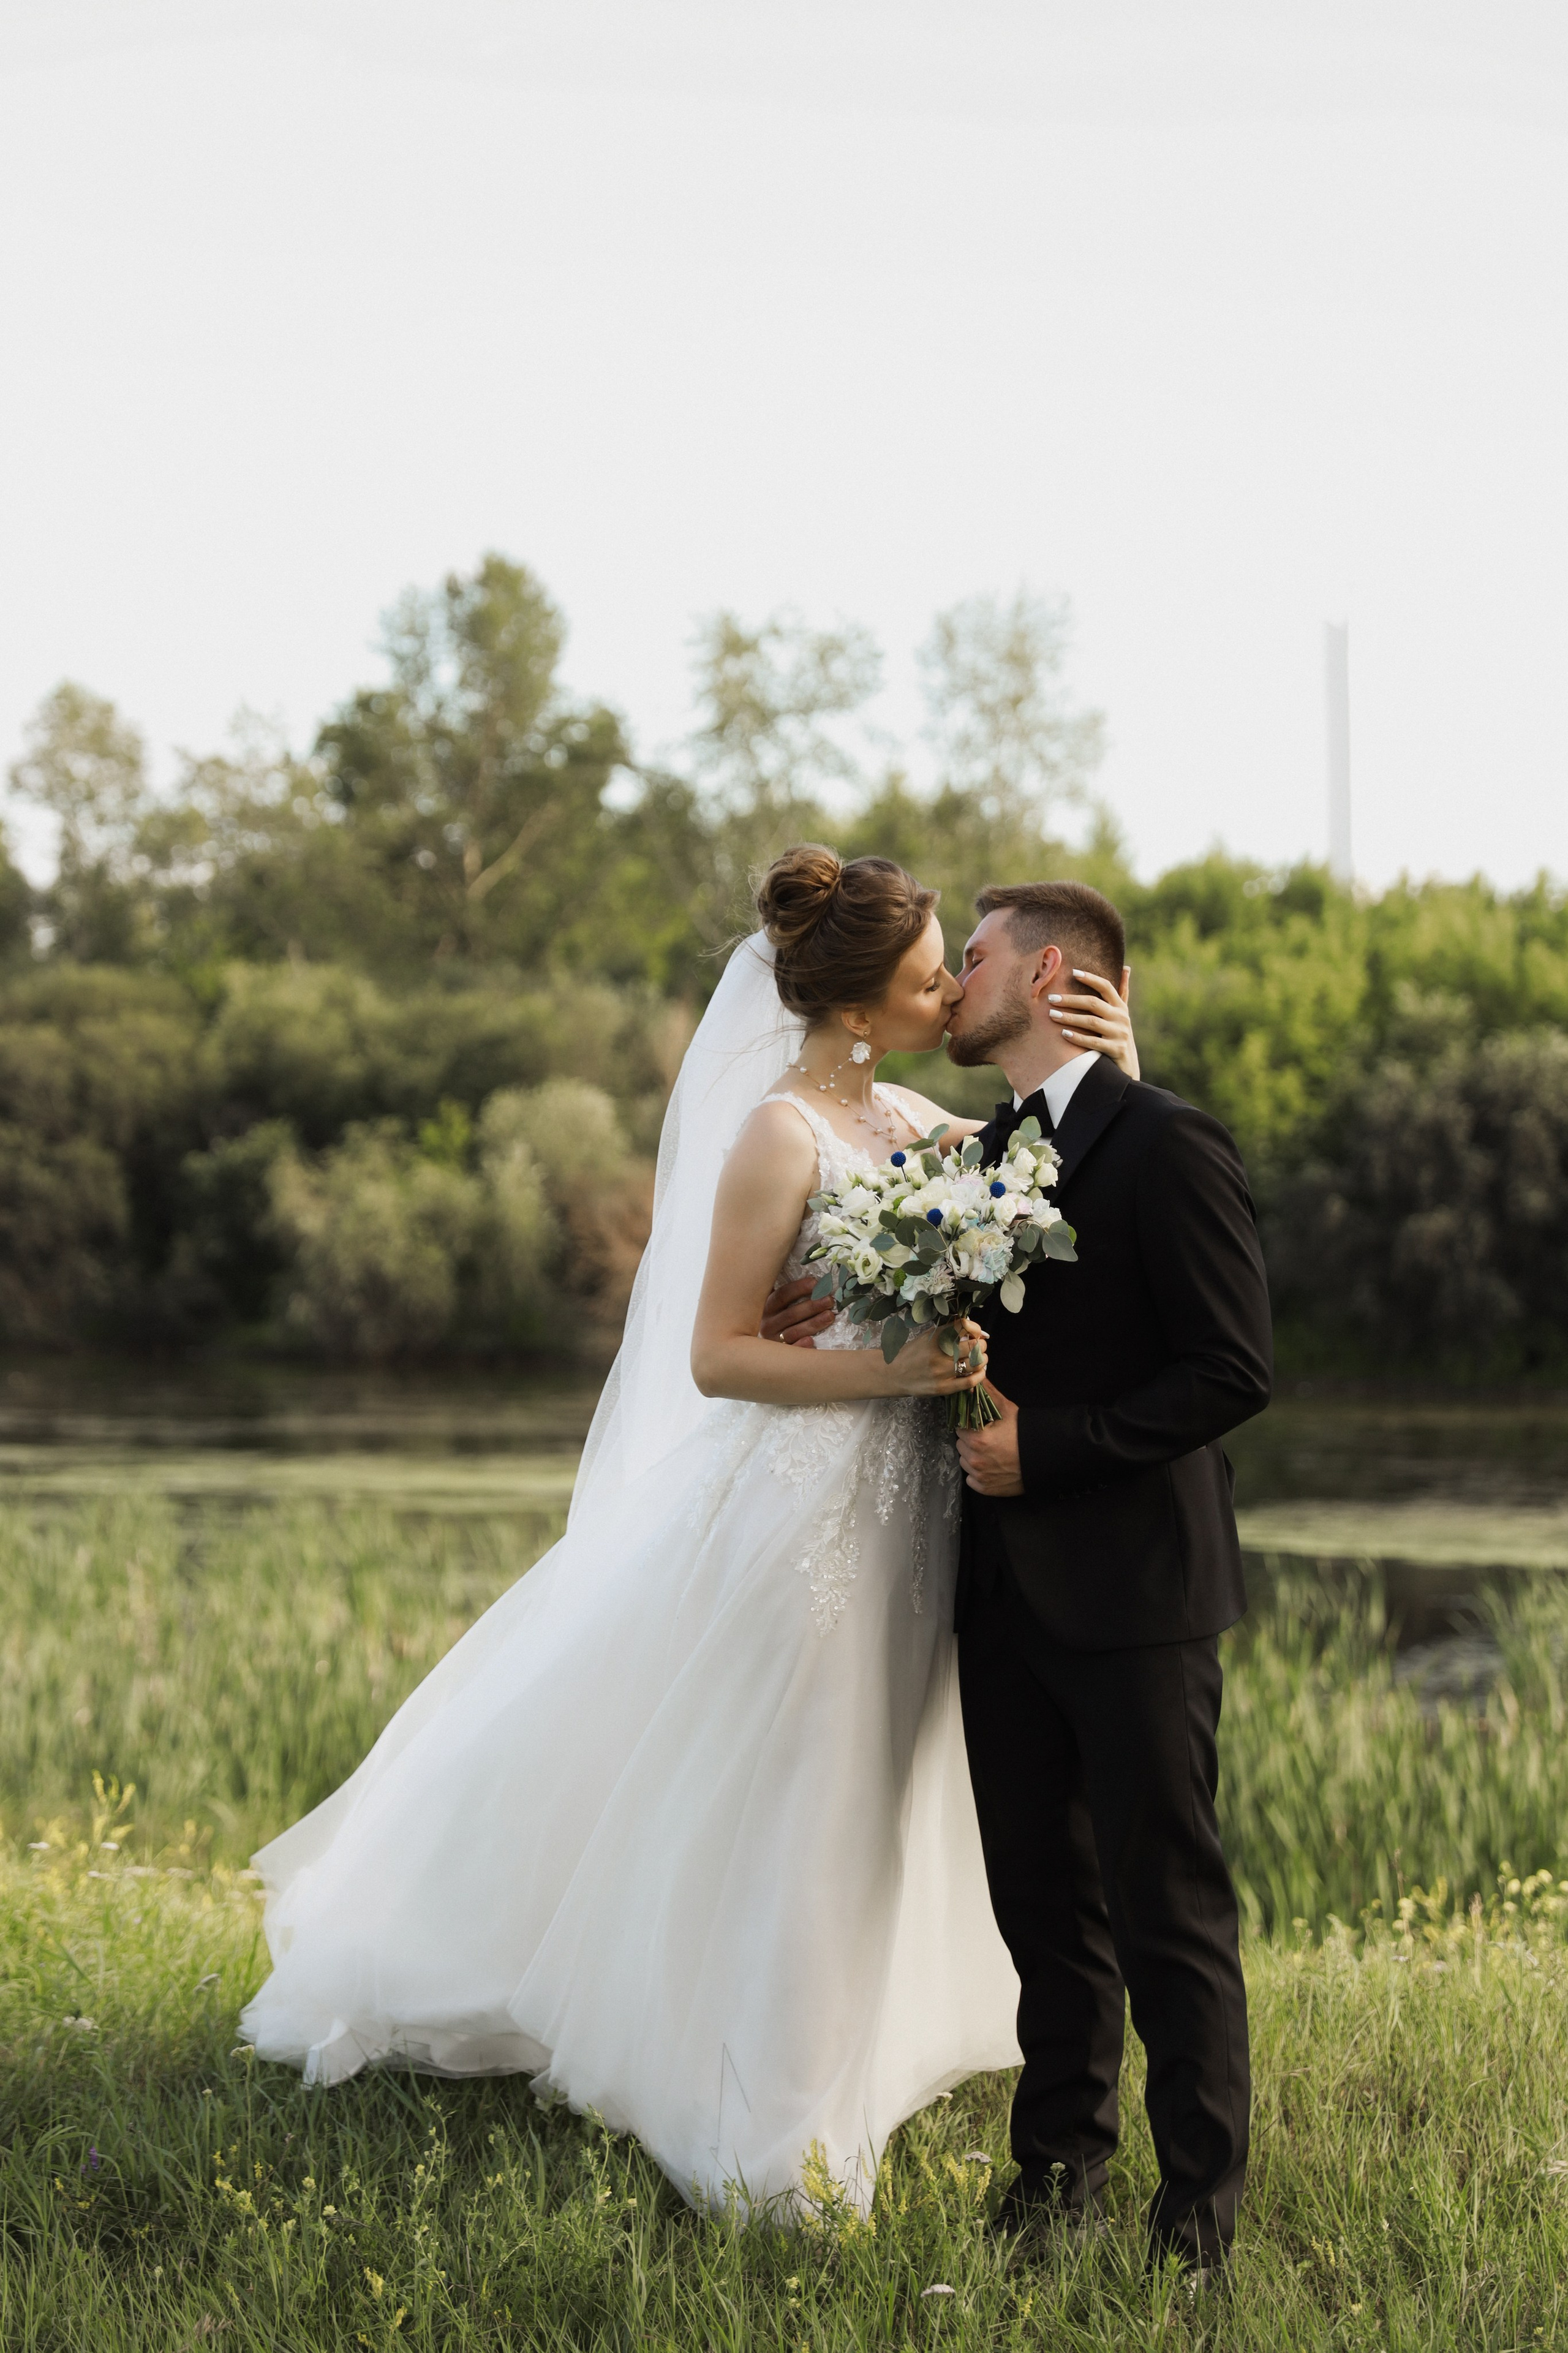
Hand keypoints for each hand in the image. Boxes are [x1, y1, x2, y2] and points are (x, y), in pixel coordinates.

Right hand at [759, 1272, 835, 1346]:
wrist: (765, 1349)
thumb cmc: (780, 1318)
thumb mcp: (779, 1304)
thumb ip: (789, 1293)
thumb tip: (813, 1279)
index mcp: (767, 1307)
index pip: (782, 1295)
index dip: (798, 1288)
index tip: (815, 1283)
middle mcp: (768, 1323)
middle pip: (791, 1314)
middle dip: (812, 1306)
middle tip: (829, 1300)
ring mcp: (773, 1340)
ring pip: (794, 1331)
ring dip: (813, 1323)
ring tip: (829, 1316)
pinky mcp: (780, 1355)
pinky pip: (791, 1350)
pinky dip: (801, 1346)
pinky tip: (812, 1341)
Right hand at [885, 1318, 988, 1398]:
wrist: (893, 1374)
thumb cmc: (911, 1353)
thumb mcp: (926, 1337)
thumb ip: (946, 1332)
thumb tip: (970, 1329)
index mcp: (935, 1337)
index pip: (963, 1326)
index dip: (975, 1328)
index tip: (977, 1332)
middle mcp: (939, 1353)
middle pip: (973, 1345)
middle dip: (980, 1344)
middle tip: (979, 1345)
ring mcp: (941, 1372)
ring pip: (974, 1363)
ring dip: (982, 1359)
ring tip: (981, 1358)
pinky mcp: (943, 1387)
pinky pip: (969, 1381)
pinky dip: (980, 1375)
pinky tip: (980, 1371)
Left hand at [955, 1383, 1024, 1494]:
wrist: (1044, 1459)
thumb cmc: (1025, 1433)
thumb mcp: (1007, 1409)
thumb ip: (988, 1393)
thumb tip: (976, 1378)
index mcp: (977, 1439)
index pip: (959, 1427)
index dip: (968, 1424)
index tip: (978, 1425)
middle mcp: (975, 1459)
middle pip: (960, 1445)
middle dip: (969, 1440)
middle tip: (987, 1437)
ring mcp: (979, 1476)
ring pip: (964, 1462)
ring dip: (972, 1456)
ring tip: (990, 1452)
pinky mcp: (985, 1488)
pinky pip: (971, 1480)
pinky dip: (977, 1474)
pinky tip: (991, 1466)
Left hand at [1047, 965, 1138, 1080]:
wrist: (1128, 1066)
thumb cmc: (1118, 1035)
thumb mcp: (1122, 1013)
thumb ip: (1122, 992)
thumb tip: (1126, 968)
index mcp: (1121, 1006)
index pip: (1106, 986)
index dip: (1091, 978)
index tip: (1073, 972)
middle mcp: (1121, 1018)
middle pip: (1094, 1003)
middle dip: (1071, 1000)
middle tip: (1051, 998)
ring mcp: (1119, 1033)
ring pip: (1091, 1022)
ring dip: (1070, 1018)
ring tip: (1052, 1015)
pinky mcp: (1115, 1049)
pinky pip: (1093, 1042)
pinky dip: (1078, 1037)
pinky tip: (1063, 1034)